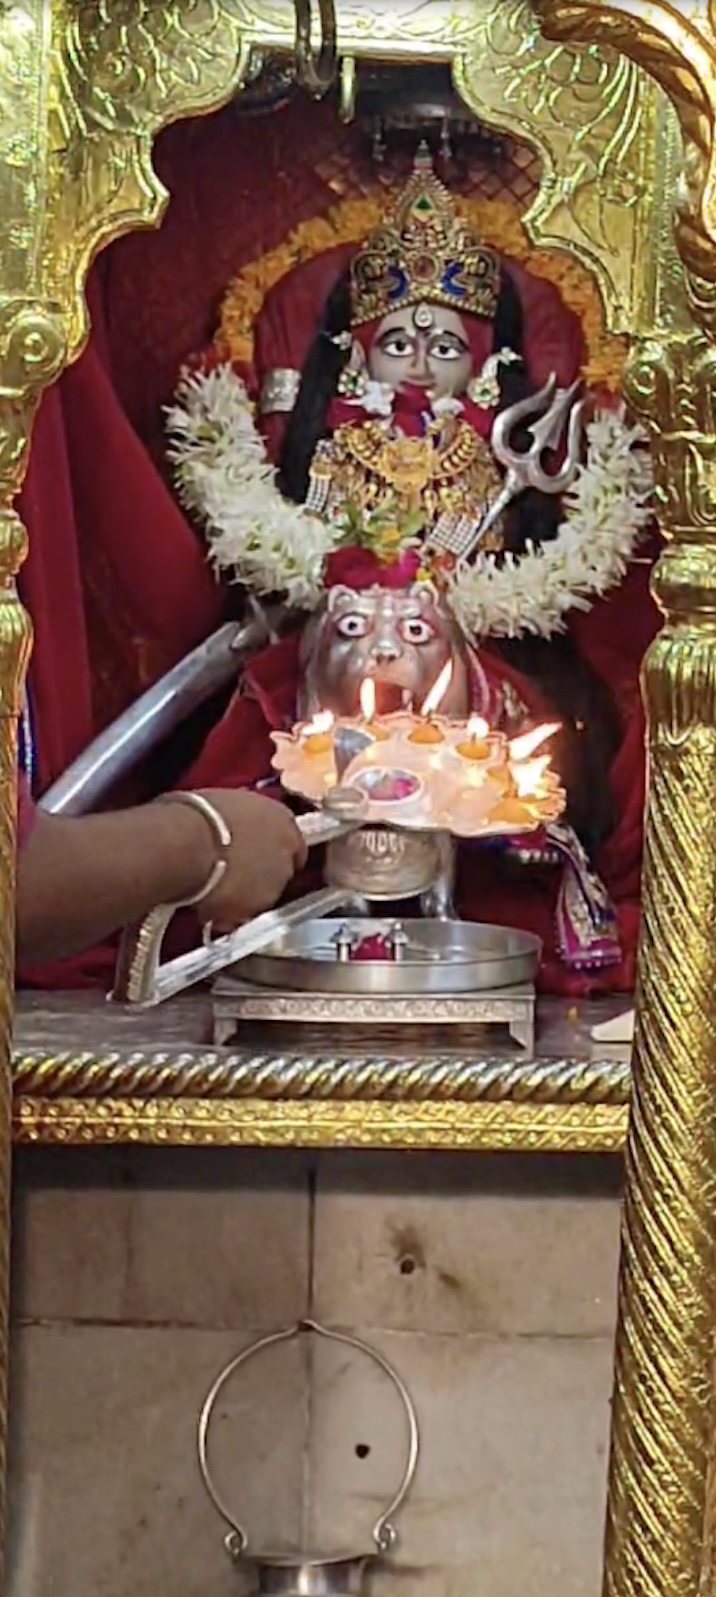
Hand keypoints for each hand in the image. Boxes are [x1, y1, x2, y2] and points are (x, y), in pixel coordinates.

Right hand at [196, 789, 306, 930]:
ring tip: (216, 891)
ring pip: (264, 894)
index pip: (291, 841)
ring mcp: (276, 881)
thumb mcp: (225, 804)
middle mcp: (287, 850)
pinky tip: (208, 904)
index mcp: (282, 818)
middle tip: (232, 873)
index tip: (252, 855)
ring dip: (246, 895)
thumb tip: (227, 827)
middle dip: (260, 873)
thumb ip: (239, 820)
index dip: (270, 850)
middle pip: (281, 869)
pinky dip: (230, 912)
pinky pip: (244, 913)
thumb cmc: (196, 814)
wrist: (186, 844)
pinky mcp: (259, 907)